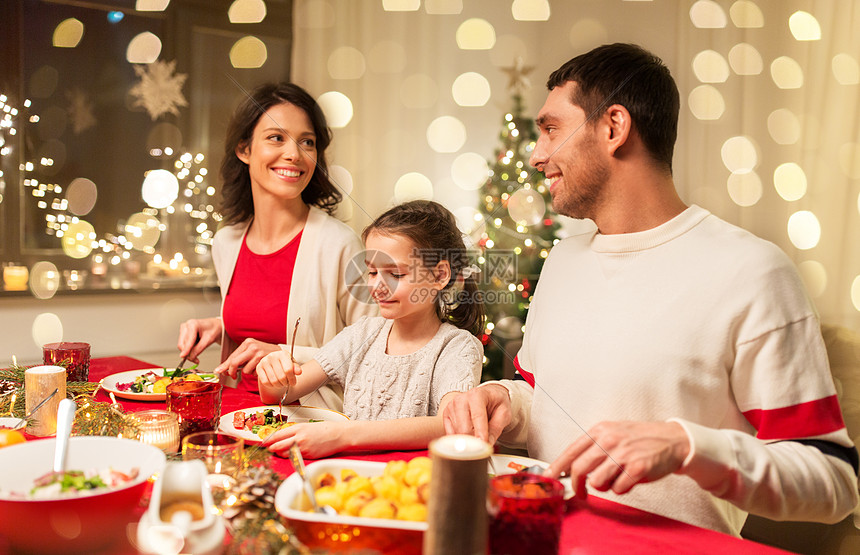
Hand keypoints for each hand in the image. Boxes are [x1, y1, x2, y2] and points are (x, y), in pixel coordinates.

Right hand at [177, 318, 221, 362]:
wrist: (215, 326)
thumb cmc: (214, 330)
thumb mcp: (209, 340)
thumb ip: (199, 349)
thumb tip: (191, 357)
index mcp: (193, 324)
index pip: (188, 340)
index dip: (186, 349)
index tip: (183, 356)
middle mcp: (186, 326)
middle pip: (182, 344)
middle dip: (188, 354)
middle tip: (196, 360)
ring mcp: (184, 329)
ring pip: (182, 345)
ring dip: (188, 352)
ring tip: (198, 353)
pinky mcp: (183, 333)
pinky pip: (183, 344)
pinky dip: (188, 349)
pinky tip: (196, 347)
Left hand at [214, 338, 279, 378]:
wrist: (280, 354)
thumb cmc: (263, 354)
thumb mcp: (249, 353)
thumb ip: (236, 359)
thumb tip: (220, 369)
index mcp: (247, 343)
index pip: (232, 357)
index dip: (224, 366)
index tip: (219, 371)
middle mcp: (252, 346)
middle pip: (235, 363)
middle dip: (232, 372)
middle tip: (233, 376)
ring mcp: (258, 353)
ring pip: (245, 370)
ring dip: (248, 372)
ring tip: (253, 368)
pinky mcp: (264, 361)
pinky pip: (254, 372)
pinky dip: (255, 373)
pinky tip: (259, 368)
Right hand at [257, 351, 300, 389]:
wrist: (273, 361)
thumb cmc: (284, 363)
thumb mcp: (292, 364)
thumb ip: (296, 368)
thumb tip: (299, 372)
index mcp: (283, 354)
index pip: (288, 370)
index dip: (292, 379)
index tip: (293, 382)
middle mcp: (272, 356)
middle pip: (281, 377)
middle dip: (286, 383)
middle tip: (286, 383)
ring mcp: (264, 362)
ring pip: (273, 381)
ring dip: (279, 385)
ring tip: (281, 383)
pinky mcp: (258, 368)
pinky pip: (265, 382)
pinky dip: (271, 385)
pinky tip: (274, 383)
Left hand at [263, 422, 347, 458]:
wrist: (339, 435)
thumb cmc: (326, 429)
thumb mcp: (307, 426)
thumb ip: (295, 431)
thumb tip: (283, 437)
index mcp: (298, 428)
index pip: (278, 435)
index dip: (269, 440)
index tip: (264, 442)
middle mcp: (299, 438)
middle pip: (277, 445)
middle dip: (272, 448)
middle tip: (269, 449)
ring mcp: (303, 447)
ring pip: (284, 453)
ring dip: (280, 453)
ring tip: (280, 452)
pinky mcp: (308, 456)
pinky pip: (294, 458)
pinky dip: (290, 457)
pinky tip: (291, 455)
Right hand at [442, 384, 511, 444]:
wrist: (488, 396)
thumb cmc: (496, 403)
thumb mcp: (504, 413)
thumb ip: (496, 429)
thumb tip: (487, 444)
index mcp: (476, 395)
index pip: (477, 418)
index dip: (481, 434)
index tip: (484, 447)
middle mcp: (461, 399)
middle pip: (464, 429)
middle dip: (474, 441)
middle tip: (484, 446)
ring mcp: (451, 407)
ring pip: (457, 433)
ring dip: (468, 440)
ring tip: (478, 436)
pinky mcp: (446, 415)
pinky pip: (450, 434)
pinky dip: (460, 439)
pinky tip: (469, 435)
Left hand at [545, 421, 690, 496]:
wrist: (672, 439)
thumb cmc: (640, 439)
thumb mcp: (613, 434)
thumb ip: (593, 448)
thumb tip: (569, 468)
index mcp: (600, 431)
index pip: (571, 451)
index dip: (556, 468)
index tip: (548, 479)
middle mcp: (609, 440)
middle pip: (580, 469)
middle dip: (576, 486)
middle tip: (580, 494)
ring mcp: (624, 454)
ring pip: (598, 482)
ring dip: (604, 487)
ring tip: (616, 479)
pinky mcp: (637, 468)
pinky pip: (618, 489)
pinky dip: (621, 489)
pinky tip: (629, 480)